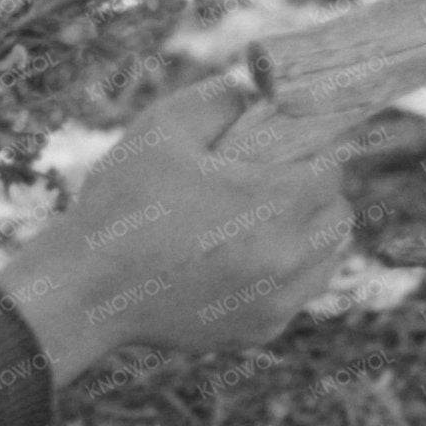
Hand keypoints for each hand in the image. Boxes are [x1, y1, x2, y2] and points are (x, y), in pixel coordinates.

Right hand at [0, 76, 353, 367]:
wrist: (85, 291)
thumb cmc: (122, 203)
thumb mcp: (162, 128)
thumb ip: (218, 98)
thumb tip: (255, 95)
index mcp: (270, 203)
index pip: (332, 167)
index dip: (315, 148)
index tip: (295, 142)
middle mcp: (286, 258)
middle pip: (341, 215)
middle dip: (319, 191)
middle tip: (283, 179)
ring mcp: (276, 301)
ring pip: (328, 258)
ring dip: (311, 234)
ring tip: (271, 219)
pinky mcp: (260, 330)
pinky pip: (298, 294)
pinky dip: (287, 274)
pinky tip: (249, 258)